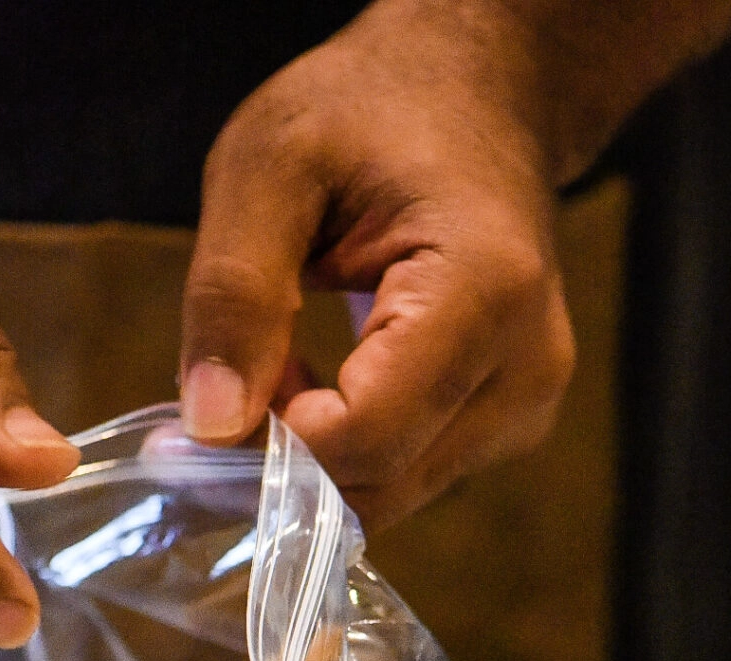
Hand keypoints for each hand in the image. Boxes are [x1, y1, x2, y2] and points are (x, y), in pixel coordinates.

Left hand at [179, 0, 574, 531]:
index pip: (368, 435)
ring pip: (390, 494)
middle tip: (220, 393)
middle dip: (283, 462)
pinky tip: (318, 385)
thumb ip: (234, 292)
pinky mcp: (507, 427)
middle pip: (381, 480)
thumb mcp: (271, 167)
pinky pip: (405, 477)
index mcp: (486, 292)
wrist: (477, 97)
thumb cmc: (370, 113)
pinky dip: (344, 454)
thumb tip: (210, 426)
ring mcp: (525, 407)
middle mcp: (526, 370)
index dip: (273, 443)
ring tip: (275, 370)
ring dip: (311, 460)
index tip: (204, 411)